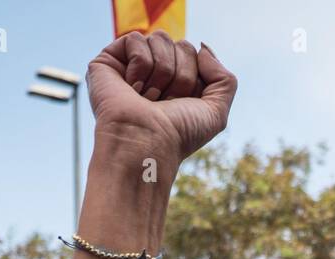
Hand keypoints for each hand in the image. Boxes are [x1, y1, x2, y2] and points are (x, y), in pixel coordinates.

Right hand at [87, 31, 236, 168]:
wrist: (146, 143)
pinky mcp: (109, 61)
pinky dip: (140, 65)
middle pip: (181, 44)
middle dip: (180, 76)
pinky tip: (132, 88)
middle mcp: (155, 72)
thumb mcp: (216, 112)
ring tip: (148, 98)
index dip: (195, 78)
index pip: (195, 53)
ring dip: (161, 72)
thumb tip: (202, 46)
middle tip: (165, 102)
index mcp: (178, 82)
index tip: (183, 104)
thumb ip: (225, 79)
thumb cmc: (178, 133)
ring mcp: (132, 65)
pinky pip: (136, 39)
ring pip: (159, 38)